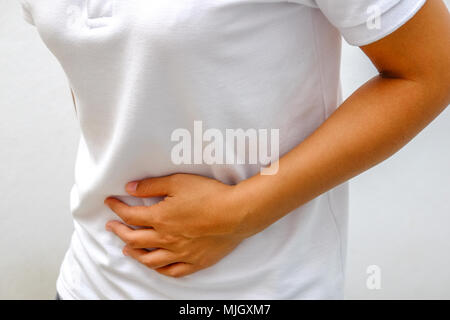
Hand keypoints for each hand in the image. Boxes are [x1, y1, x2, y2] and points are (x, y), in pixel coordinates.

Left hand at [104, 174, 248, 277]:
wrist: (236, 214)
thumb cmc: (209, 195)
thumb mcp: (178, 182)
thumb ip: (151, 186)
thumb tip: (130, 188)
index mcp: (160, 218)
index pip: (130, 215)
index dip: (116, 208)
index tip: (110, 203)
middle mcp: (166, 238)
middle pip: (134, 238)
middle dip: (118, 231)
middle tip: (110, 226)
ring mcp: (180, 253)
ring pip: (149, 259)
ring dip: (134, 253)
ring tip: (126, 248)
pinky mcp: (194, 261)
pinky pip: (172, 271)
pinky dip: (159, 269)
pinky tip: (155, 265)